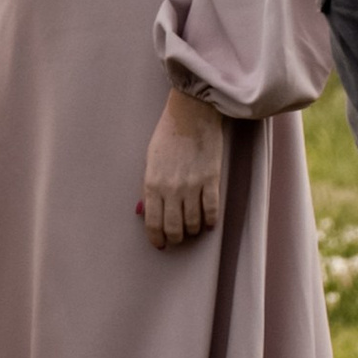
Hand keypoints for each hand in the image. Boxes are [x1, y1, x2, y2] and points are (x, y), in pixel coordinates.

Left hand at [140, 87, 225, 248]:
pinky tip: (209, 222)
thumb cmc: (168, 133)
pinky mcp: (211, 179)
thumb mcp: (150, 160)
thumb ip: (148, 187)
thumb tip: (146, 211)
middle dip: (175, 238)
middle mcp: (171, 188)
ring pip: (193, 222)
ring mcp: (192, 185)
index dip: (157, 238)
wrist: (192, 112)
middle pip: (173, 227)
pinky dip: (210, 221)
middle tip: (178, 238)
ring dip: (193, 231)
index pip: (153, 222)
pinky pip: (211, 210)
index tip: (161, 244)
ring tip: (193, 229)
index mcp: (152, 183)